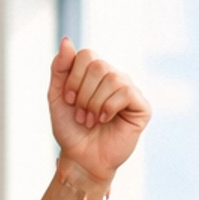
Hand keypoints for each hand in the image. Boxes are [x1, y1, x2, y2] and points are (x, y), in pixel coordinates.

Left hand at [48, 38, 149, 183]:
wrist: (80, 159)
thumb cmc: (70, 130)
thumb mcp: (57, 96)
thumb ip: (60, 68)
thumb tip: (66, 40)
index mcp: (95, 73)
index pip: (87, 55)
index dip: (74, 78)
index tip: (68, 100)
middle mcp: (114, 77)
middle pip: (99, 66)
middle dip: (83, 94)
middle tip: (81, 115)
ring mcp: (129, 90)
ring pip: (113, 79)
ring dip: (94, 104)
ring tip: (91, 121)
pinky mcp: (141, 107)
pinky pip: (127, 93)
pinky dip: (110, 108)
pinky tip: (106, 120)